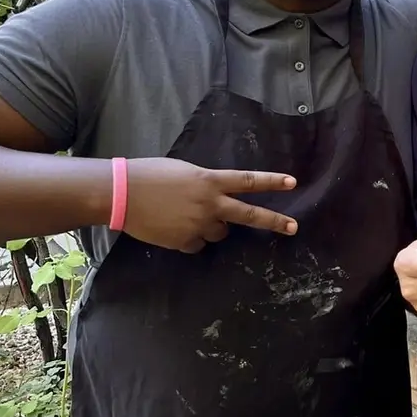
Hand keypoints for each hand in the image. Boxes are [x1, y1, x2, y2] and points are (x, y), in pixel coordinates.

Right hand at [124, 158, 297, 252]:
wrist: (122, 194)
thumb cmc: (149, 175)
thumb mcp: (183, 172)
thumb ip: (204, 184)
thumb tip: (214, 196)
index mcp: (209, 181)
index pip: (248, 181)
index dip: (271, 181)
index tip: (293, 183)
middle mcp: (210, 203)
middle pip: (248, 214)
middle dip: (274, 221)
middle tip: (294, 228)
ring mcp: (199, 225)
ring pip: (219, 232)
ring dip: (211, 226)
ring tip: (185, 215)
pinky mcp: (185, 241)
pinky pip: (197, 244)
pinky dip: (189, 238)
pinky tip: (172, 227)